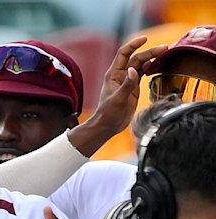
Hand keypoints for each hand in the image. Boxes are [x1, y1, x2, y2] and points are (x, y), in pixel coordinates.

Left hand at [68, 36, 168, 156]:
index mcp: (113, 74)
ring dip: (151, 59)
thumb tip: (133, 70)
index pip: (124, 53)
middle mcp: (120, 75)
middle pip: (136, 58)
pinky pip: (143, 74)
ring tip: (165, 53)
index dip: (134, 44)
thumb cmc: (108, 113)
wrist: (108, 125)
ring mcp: (127, 81)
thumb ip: (127, 84)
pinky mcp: (133, 88)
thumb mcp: (118, 99)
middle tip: (164, 48)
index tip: (145, 38)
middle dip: (149, 52)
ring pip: (140, 65)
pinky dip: (150, 68)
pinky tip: (158, 66)